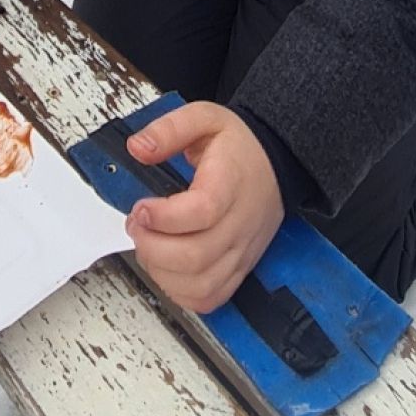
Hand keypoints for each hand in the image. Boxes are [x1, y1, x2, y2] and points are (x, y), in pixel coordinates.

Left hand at [125, 104, 283, 314]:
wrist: (277, 163)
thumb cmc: (239, 146)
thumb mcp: (205, 117)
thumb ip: (169, 129)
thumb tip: (138, 148)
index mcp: (231, 183)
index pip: (202, 212)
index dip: (163, 217)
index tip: (141, 208)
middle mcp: (240, 223)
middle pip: (196, 257)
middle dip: (152, 247)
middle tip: (137, 225)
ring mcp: (241, 250)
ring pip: (201, 285)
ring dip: (162, 272)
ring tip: (149, 246)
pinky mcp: (240, 268)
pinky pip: (211, 298)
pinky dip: (181, 293)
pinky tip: (166, 269)